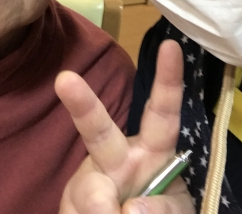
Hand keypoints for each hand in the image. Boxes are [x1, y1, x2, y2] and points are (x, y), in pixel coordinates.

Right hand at [55, 40, 194, 213]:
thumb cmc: (157, 213)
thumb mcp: (176, 212)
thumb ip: (164, 208)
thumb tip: (129, 210)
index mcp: (151, 150)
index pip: (162, 112)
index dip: (168, 80)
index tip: (171, 45)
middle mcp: (118, 159)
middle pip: (99, 130)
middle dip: (83, 104)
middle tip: (65, 79)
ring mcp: (90, 183)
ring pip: (91, 190)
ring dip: (102, 208)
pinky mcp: (71, 205)